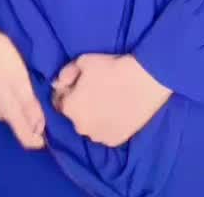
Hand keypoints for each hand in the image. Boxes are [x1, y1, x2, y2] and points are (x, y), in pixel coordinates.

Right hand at [0, 9, 44, 149]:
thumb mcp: (18, 80)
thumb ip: (29, 106)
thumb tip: (40, 130)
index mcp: (8, 111)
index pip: (27, 139)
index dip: (41, 138)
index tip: (56, 126)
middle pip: (22, 127)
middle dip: (38, 123)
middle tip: (54, 109)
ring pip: (14, 113)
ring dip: (29, 110)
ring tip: (43, 95)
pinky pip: (8, 102)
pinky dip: (20, 99)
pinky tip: (25, 85)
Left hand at [52, 53, 171, 146]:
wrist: (144, 81)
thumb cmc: (111, 68)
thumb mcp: (83, 61)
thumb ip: (66, 73)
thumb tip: (59, 83)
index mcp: (69, 108)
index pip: (59, 101)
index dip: (68, 91)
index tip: (78, 84)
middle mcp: (80, 127)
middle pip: (75, 115)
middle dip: (80, 104)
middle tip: (95, 91)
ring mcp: (98, 137)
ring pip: (90, 126)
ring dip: (94, 116)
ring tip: (108, 101)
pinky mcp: (115, 141)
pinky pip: (105, 132)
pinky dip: (108, 124)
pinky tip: (117, 111)